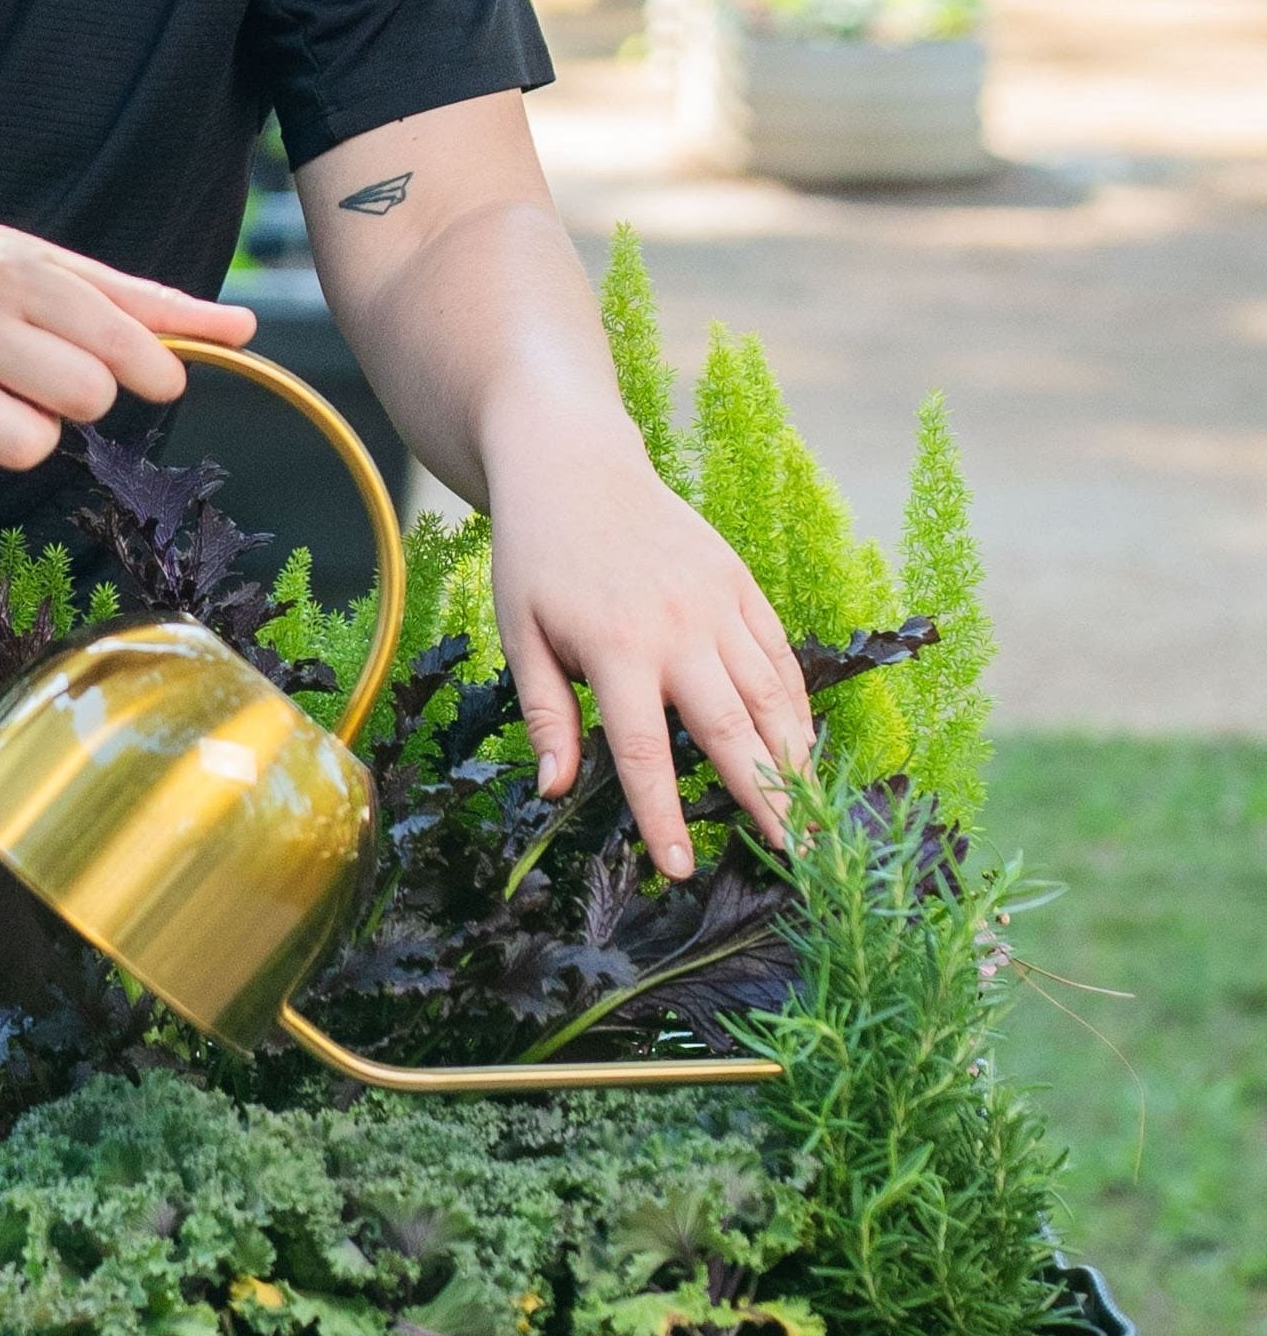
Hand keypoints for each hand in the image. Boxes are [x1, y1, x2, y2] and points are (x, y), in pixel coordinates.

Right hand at [0, 212, 249, 513]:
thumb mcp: (63, 268)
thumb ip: (153, 304)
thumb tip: (246, 327)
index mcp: (20, 278)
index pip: (119, 344)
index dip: (153, 372)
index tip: (149, 375)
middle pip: (84, 397)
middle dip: (85, 397)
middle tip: (49, 378)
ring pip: (27, 447)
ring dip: (30, 437)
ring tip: (4, 406)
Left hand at [488, 422, 810, 877]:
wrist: (574, 467)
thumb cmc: (537, 558)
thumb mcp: (520, 634)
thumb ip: (545, 714)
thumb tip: (554, 790)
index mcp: (616, 649)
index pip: (648, 753)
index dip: (666, 816)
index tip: (683, 869)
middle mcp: (679, 629)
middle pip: (733, 730)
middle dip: (768, 799)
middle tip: (798, 858)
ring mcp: (718, 603)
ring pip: (771, 694)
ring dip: (797, 758)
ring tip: (816, 813)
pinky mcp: (740, 582)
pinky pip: (778, 653)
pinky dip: (796, 702)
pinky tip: (804, 743)